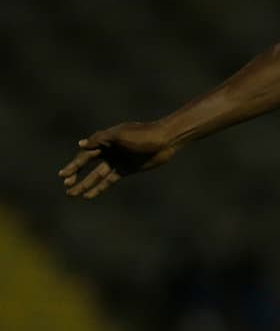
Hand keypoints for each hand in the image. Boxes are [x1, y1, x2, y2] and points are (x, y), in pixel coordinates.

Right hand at [58, 122, 179, 198]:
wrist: (165, 140)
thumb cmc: (142, 135)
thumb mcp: (120, 135)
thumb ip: (100, 139)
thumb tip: (80, 144)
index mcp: (105, 140)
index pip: (85, 154)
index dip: (74, 165)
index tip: (63, 175)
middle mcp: (109, 150)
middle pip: (87, 164)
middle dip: (76, 174)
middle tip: (66, 184)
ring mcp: (117, 161)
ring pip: (96, 175)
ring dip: (85, 184)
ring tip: (71, 194)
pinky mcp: (126, 170)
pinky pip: (109, 181)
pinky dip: (99, 188)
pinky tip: (88, 196)